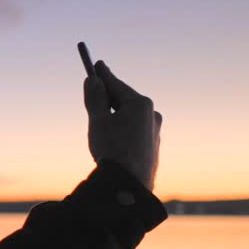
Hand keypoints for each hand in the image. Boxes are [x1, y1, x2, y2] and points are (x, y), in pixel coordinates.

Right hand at [84, 61, 161, 191]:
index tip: (96, 64)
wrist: (130, 184)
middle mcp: (152, 113)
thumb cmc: (113, 150)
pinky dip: (123, 128)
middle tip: (96, 88)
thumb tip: (93, 80)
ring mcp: (155, 130)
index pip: (117, 84)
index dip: (104, 74)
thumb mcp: (98, 121)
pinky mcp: (153, 145)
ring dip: (116, 114)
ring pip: (131, 116)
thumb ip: (95, 98)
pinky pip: (136, 130)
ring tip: (101, 120)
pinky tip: (114, 138)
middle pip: (125, 99)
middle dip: (109, 96)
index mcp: (139, 103)